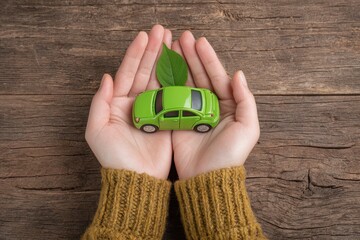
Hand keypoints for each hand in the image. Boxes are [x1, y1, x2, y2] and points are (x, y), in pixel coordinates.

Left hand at [85, 25, 172, 179]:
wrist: (136, 177)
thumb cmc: (114, 156)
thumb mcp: (97, 130)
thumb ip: (100, 102)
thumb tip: (106, 77)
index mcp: (119, 103)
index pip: (128, 72)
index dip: (135, 54)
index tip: (144, 36)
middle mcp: (136, 103)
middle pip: (145, 71)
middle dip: (153, 51)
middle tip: (163, 31)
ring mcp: (153, 109)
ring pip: (160, 79)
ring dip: (166, 61)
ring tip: (173, 42)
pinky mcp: (167, 117)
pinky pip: (172, 95)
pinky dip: (177, 80)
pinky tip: (182, 65)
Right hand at [171, 31, 259, 179]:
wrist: (207, 178)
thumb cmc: (230, 155)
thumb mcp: (248, 127)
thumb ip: (245, 99)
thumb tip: (238, 74)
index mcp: (227, 105)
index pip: (217, 76)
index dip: (209, 59)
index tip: (199, 42)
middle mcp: (209, 106)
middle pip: (200, 76)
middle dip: (192, 57)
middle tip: (182, 38)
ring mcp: (192, 112)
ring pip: (185, 84)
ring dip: (179, 66)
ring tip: (171, 48)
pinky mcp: (177, 120)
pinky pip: (172, 98)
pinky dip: (167, 84)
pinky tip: (162, 70)